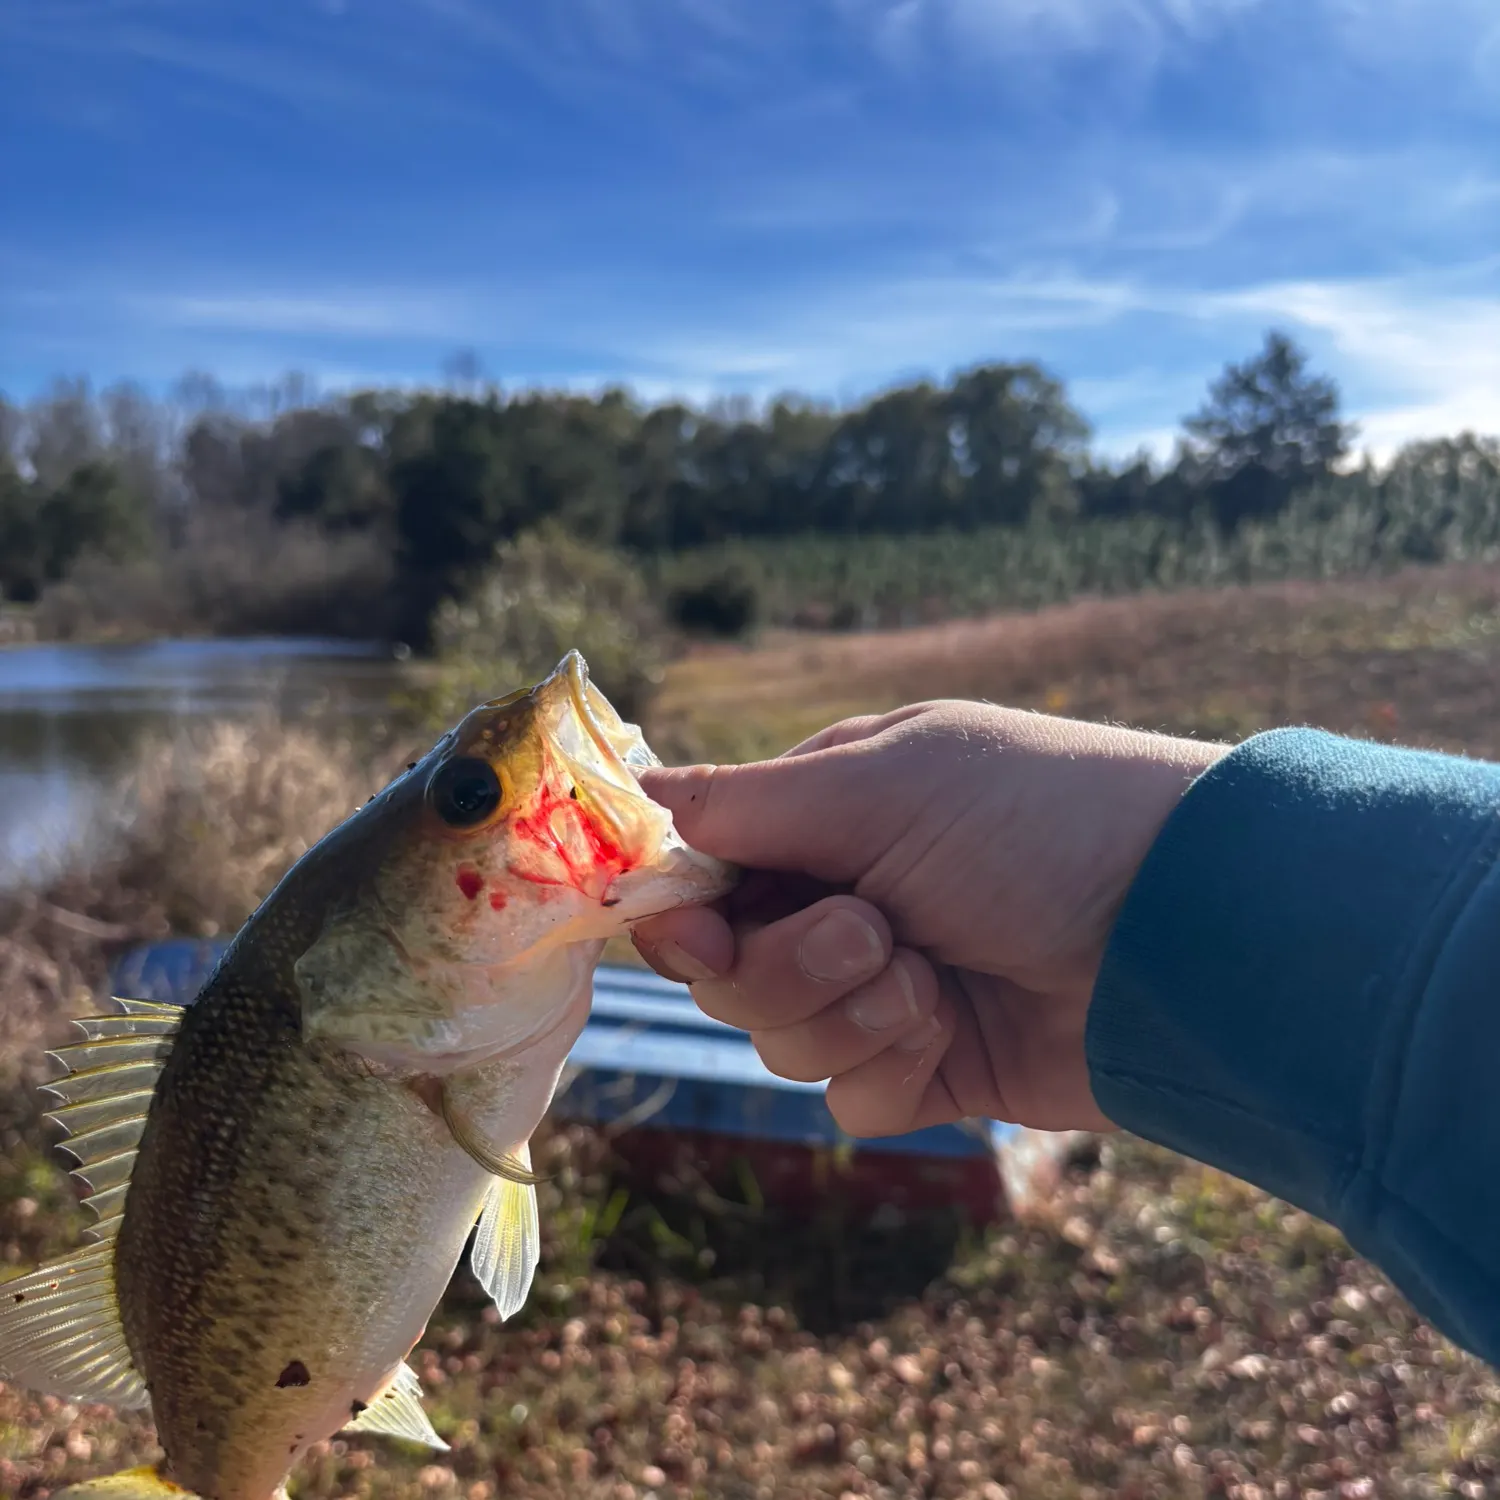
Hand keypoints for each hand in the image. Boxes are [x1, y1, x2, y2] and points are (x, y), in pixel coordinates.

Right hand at [632, 702, 1224, 1137]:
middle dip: (785, 964)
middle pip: (726, 970)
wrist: (1179, 932)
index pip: (704, 874)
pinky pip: (846, 1094)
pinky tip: (953, 1028)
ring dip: (845, 1011)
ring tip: (932, 976)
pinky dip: (891, 1064)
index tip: (695, 932)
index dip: (683, 914)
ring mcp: (884, 988)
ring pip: (777, 1037)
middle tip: (870, 931)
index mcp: (825, 817)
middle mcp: (843, 900)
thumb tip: (641, 789)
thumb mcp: (883, 784)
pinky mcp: (927, 1067)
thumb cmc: (1033, 822)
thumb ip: (746, 801)